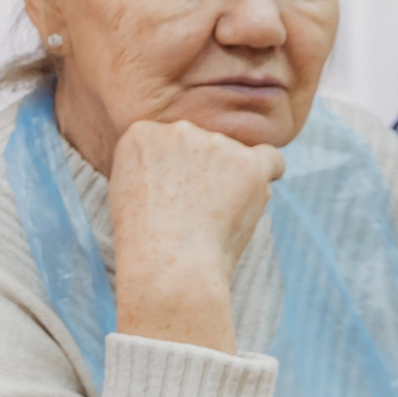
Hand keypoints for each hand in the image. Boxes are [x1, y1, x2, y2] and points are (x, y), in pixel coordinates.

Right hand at [108, 118, 285, 352]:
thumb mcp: (127, 192)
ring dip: (230, 181)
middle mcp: (178, 129)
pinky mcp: (250, 163)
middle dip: (202, 172)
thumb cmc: (144, 241)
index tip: (168, 197)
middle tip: (192, 212)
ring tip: (212, 218)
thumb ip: (153, 165)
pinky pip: (270, 159)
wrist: (167, 266)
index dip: (172, 171)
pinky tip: (253, 196)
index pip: (168, 142)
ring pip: (234, 156)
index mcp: (141, 134)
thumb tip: (193, 159)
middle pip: (202, 145)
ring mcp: (216, 143)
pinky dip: (267, 175)